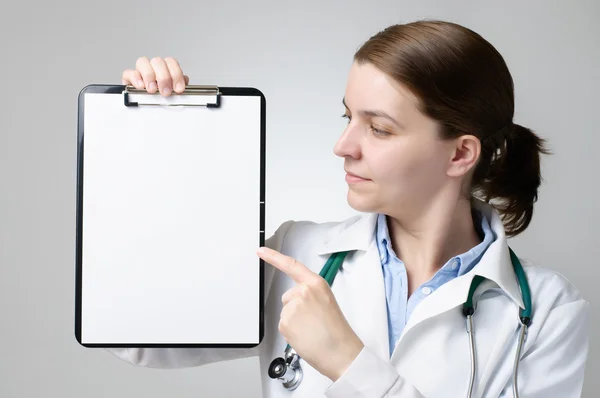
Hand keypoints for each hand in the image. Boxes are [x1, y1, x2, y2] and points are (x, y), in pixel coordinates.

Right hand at [121, 57, 189, 95]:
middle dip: (163, 77)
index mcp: (165, 68)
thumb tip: (185, 81)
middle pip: (158, 61)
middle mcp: (153, 67)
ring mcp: (140, 71)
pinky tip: (141, 87)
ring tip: (152, 90)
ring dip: (149, 76)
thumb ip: (179, 86)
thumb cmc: (161, 97)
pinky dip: (136, 79)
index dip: (176, 74)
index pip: (171, 62)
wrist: (145, 104)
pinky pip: (129, 72)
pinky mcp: (129, 78)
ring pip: (143, 62)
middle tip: (165, 92)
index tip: (179, 89)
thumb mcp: (174, 92)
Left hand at [256, 247, 363, 380]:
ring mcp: (292, 306)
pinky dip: (291, 332)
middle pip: (288, 296)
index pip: (291, 265)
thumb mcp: (327, 301)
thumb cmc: (336, 331)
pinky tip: (304, 336)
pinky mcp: (285, 321)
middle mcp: (302, 291)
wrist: (339, 351)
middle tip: (312, 321)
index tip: (261, 251)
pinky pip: (283, 324)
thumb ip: (311, 294)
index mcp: (316, 284)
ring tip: (311, 330)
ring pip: (285, 312)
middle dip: (295, 308)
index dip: (273, 257)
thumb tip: (296, 299)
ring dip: (294, 321)